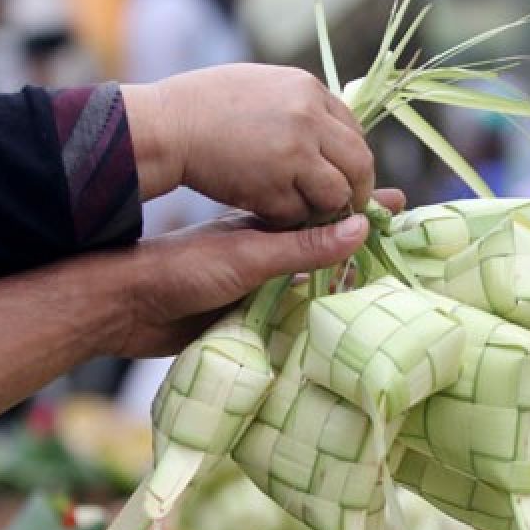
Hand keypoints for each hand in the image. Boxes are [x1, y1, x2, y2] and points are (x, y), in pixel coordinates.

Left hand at [106, 188, 405, 357]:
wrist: (126, 308)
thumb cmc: (182, 271)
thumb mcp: (250, 256)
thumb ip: (302, 247)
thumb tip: (359, 228)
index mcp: (267, 230)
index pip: (324, 216)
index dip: (359, 212)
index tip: (397, 207)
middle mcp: (266, 254)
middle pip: (324, 249)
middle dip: (360, 246)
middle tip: (403, 245)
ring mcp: (256, 284)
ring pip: (310, 281)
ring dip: (341, 282)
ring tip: (382, 284)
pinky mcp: (244, 317)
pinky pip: (291, 314)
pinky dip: (316, 315)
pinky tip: (337, 323)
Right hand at [124, 64, 374, 225]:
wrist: (166, 125)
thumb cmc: (203, 105)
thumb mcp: (261, 86)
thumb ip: (300, 105)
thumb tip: (331, 130)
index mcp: (308, 89)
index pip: (354, 131)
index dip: (352, 159)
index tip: (345, 175)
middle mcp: (309, 119)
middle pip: (359, 164)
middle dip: (357, 190)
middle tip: (347, 206)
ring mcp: (294, 154)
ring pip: (335, 195)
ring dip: (324, 208)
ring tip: (306, 210)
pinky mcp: (274, 187)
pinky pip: (299, 213)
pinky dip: (290, 218)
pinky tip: (271, 211)